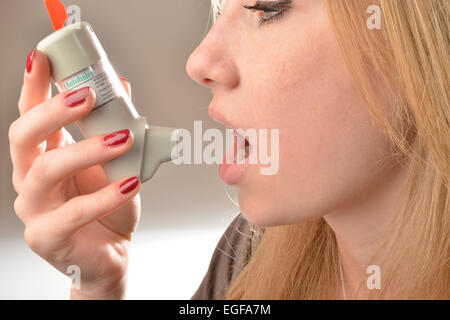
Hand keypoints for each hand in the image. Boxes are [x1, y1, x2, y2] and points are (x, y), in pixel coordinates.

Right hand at [9, 50, 140, 298]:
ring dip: (86, 149)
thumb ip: (114, 126)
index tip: (44, 58)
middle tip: (88, 95)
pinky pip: (73, 213)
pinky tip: (130, 184)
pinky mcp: (47, 236)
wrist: (112, 251)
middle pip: (25, 136)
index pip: (30, 114)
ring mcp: (34, 208)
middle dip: (54, 110)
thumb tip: (123, 86)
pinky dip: (105, 196)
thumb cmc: (109, 206)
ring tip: (123, 138)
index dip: (34, 85)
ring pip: (46, 171)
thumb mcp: (115, 161)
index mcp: (44, 155)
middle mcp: (30, 177)